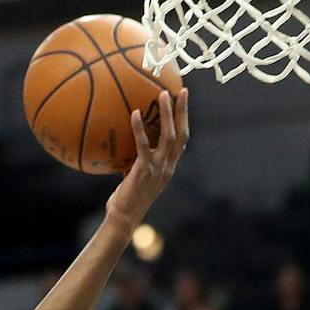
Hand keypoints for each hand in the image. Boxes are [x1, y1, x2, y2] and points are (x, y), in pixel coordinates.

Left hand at [105, 89, 188, 227]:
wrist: (124, 218)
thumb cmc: (126, 199)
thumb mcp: (135, 177)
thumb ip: (136, 162)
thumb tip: (124, 147)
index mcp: (169, 167)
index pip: (182, 140)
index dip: (184, 120)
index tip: (183, 101)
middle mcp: (168, 166)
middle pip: (182, 134)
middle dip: (183, 111)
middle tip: (181, 91)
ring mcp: (158, 168)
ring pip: (169, 136)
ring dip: (167, 114)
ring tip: (162, 95)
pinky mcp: (144, 171)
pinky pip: (143, 146)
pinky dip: (140, 129)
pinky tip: (134, 114)